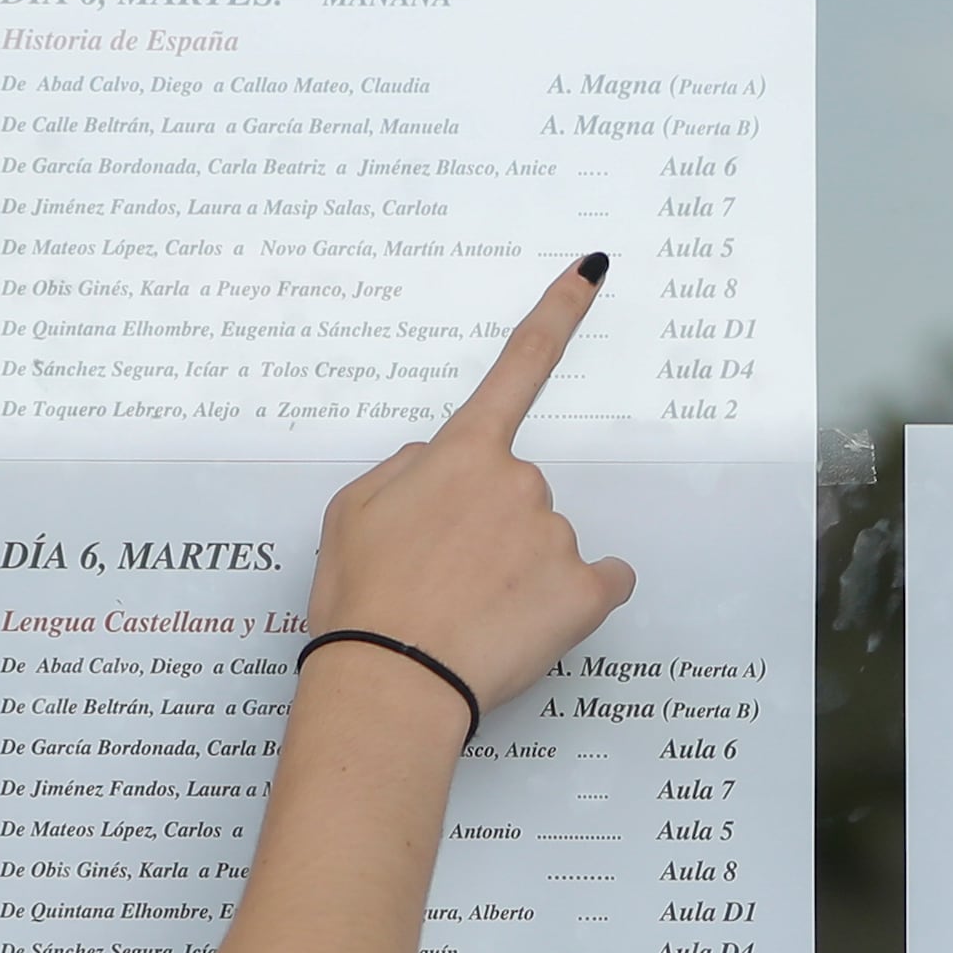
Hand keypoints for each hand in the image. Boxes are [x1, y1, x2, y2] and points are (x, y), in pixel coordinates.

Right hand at [302, 259, 640, 726]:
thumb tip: (437, 465)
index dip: (557, 315)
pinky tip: (534, 625)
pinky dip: (576, 602)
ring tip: (469, 616)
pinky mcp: (585, 593)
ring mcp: (556, 537)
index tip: (594, 271)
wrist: (390, 682)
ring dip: (519, 574)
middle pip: (518, 493)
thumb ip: (403, 470)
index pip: (516, 369)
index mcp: (460, 456)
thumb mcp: (351, 513)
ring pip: (549, 544)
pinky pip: (601, 584)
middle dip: (490, 530)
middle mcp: (519, 483)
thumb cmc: (360, 601)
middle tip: (443, 582)